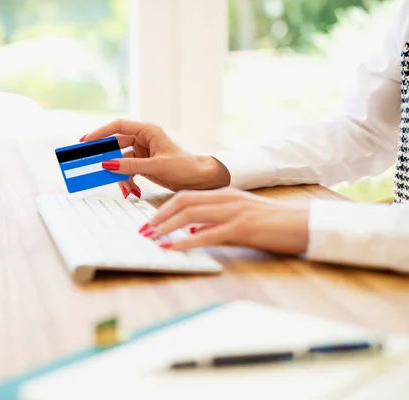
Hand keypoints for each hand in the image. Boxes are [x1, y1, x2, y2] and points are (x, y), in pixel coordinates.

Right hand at [82, 119, 230, 197]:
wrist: (200, 180)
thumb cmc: (185, 167)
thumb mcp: (156, 166)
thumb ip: (130, 166)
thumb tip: (107, 164)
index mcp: (147, 131)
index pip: (118, 126)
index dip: (99, 132)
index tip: (85, 141)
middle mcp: (142, 139)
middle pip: (115, 146)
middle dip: (107, 161)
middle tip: (94, 169)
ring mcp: (141, 153)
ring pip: (120, 163)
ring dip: (121, 178)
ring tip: (129, 190)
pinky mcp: (142, 165)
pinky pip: (127, 172)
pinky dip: (128, 183)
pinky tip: (134, 191)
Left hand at [140, 188, 309, 254]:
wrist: (306, 224)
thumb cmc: (275, 224)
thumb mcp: (241, 218)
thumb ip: (216, 222)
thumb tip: (192, 231)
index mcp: (225, 194)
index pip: (186, 196)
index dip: (164, 208)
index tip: (150, 220)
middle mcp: (226, 198)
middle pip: (183, 202)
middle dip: (159, 216)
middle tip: (143, 230)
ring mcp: (234, 211)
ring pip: (190, 215)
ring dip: (166, 227)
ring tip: (151, 238)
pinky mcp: (242, 227)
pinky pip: (207, 234)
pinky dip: (186, 241)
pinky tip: (173, 248)